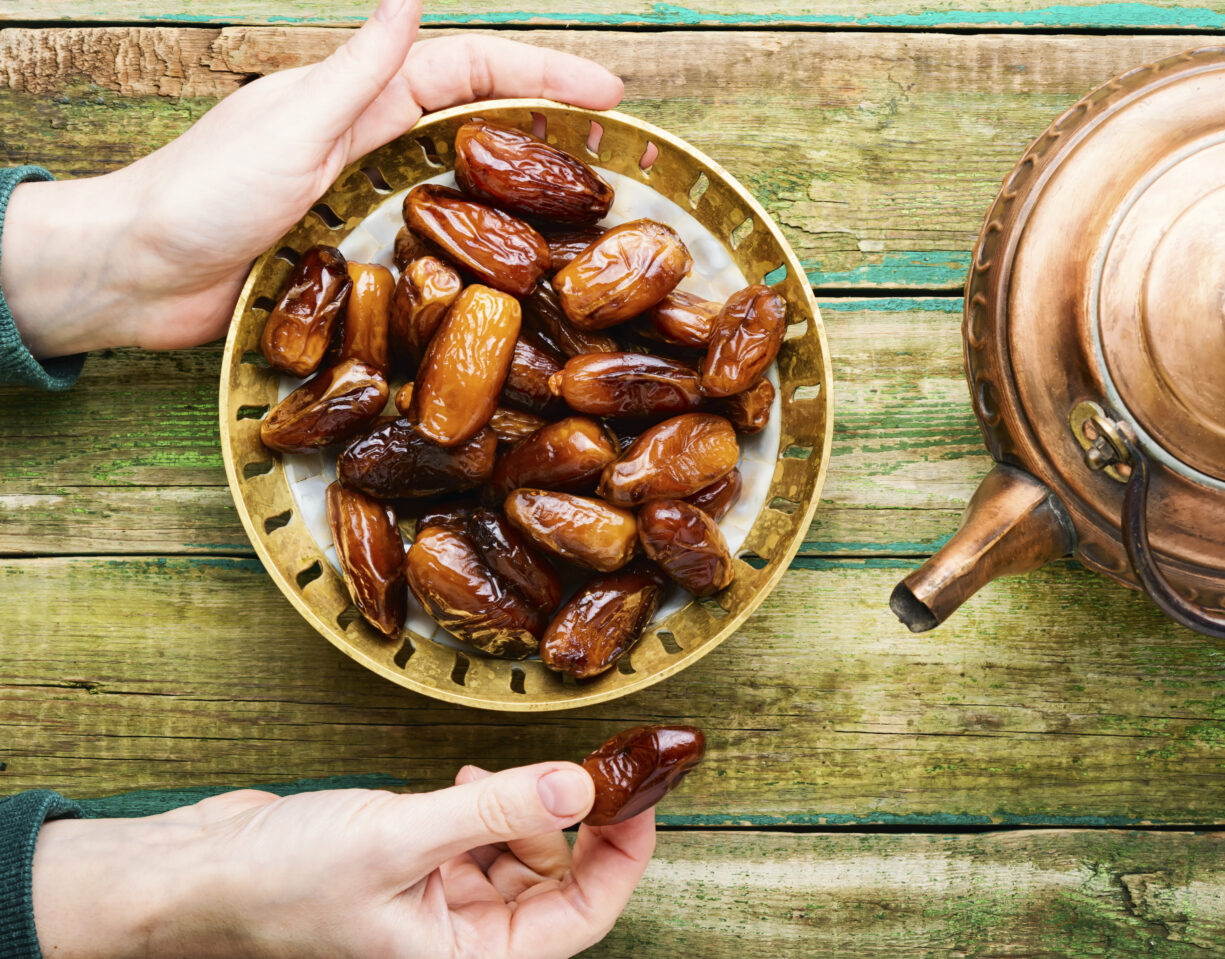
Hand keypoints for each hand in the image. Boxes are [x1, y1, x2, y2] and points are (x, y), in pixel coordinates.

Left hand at [0, 0, 623, 358]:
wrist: (137, 273)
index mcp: (356, 96)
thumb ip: (359, 70)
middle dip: (545, 119)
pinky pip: (428, 230)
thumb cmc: (202, 196)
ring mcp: (358, 190)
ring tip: (580, 204)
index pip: (467, 71)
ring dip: (516, 178)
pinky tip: (504, 258)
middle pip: (474, 115)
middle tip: (613, 149)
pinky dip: (471, 233)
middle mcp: (364, 136)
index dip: (540, 76)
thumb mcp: (292, 125)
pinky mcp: (347, 244)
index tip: (606, 93)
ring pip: (457, 174)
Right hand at [32, 761, 656, 957]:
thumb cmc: (281, 882)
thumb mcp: (398, 839)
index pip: (582, 917)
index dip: (623, 856)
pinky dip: (487, 806)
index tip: (640, 795)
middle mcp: (462, 942)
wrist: (201, 874)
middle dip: (574, 823)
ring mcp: (443, 905)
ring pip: (523, 855)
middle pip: (559, 883)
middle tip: (587, 766)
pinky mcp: (422, 870)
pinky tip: (460, 782)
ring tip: (482, 780)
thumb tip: (583, 787)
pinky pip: (483, 839)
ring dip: (522, 809)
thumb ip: (496, 812)